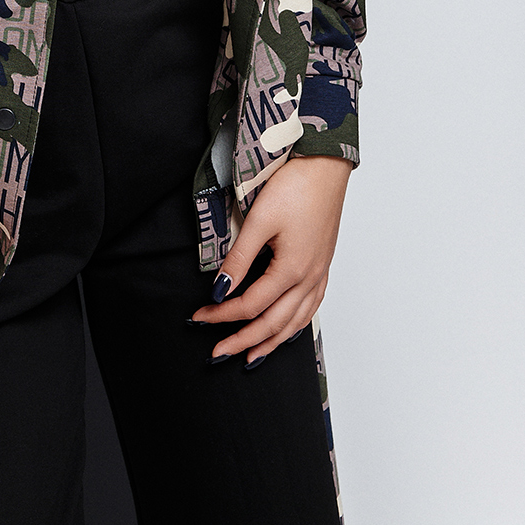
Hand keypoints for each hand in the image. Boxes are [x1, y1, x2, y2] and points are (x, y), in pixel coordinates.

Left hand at [191, 154, 351, 365]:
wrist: (325, 167)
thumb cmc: (295, 187)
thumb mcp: (259, 220)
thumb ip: (239, 259)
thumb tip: (220, 290)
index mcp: (292, 270)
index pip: (250, 306)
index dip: (222, 315)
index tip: (198, 317)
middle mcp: (309, 279)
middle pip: (273, 324)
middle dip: (243, 341)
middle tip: (217, 353)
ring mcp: (319, 275)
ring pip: (294, 323)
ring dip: (270, 342)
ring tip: (250, 357)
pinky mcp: (323, 267)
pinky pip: (309, 310)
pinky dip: (293, 327)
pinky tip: (285, 330)